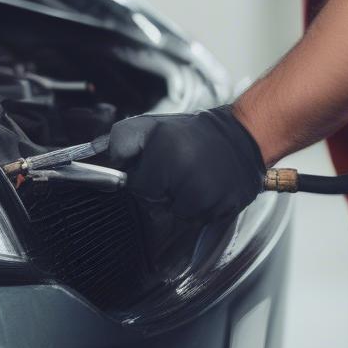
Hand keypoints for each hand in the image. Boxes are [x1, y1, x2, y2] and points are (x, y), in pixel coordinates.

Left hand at [107, 105, 265, 271]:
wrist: (243, 136)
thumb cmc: (193, 133)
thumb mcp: (152, 124)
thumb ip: (123, 139)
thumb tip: (104, 156)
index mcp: (162, 148)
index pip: (136, 185)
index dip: (143, 178)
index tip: (153, 170)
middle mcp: (183, 170)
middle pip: (154, 203)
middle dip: (161, 192)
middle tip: (177, 171)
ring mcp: (204, 192)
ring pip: (175, 216)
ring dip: (180, 204)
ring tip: (194, 178)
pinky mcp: (222, 207)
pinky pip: (197, 222)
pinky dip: (199, 211)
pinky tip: (208, 190)